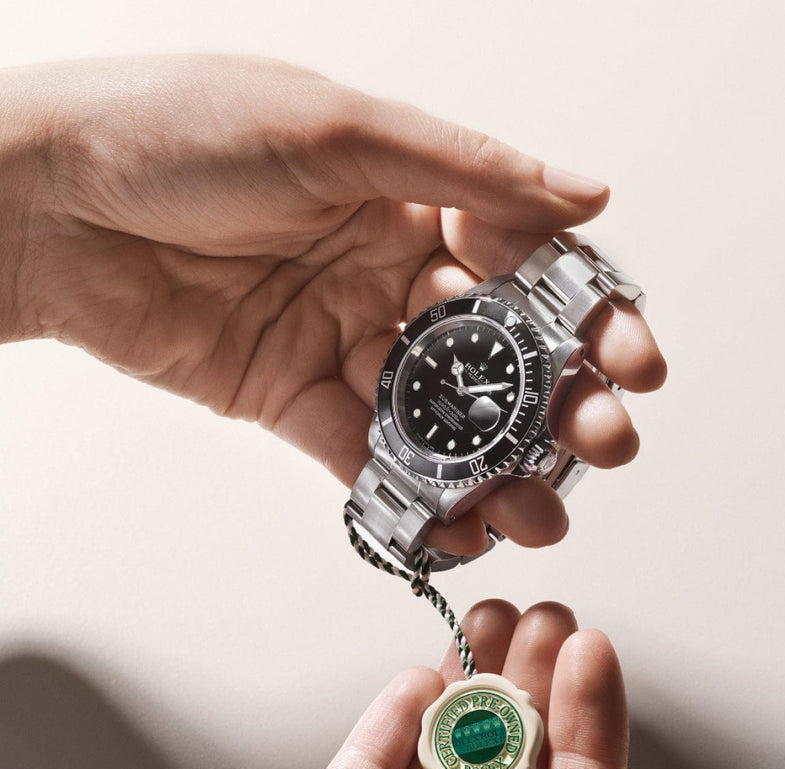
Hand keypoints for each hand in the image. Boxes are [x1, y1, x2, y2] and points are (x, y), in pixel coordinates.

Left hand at [2, 55, 664, 555]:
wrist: (56, 206)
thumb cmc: (178, 135)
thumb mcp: (338, 130)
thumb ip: (466, 174)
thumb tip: (584, 195)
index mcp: (407, 198)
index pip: (523, 265)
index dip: (584, 313)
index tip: (631, 355)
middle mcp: (382, 272)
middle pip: (491, 351)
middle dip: (555, 402)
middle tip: (605, 444)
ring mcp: (340, 341)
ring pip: (437, 415)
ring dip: (495, 466)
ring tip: (543, 509)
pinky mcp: (292, 399)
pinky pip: (363, 456)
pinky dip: (410, 495)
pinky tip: (460, 525)